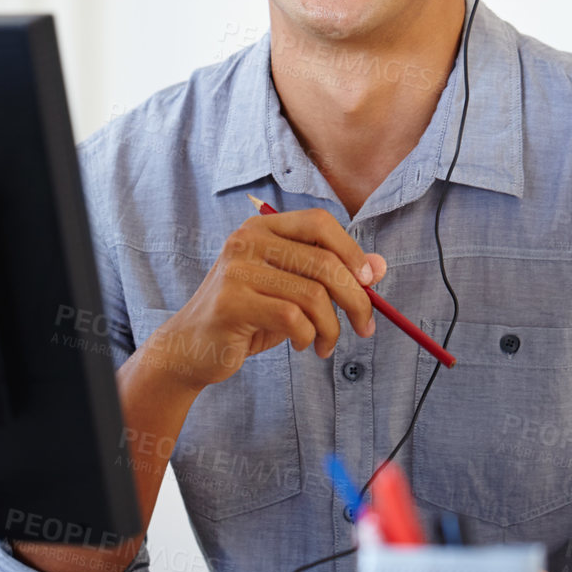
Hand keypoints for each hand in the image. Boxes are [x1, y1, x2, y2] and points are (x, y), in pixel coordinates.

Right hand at [143, 208, 386, 390]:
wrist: (191, 348)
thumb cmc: (247, 317)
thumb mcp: (291, 291)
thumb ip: (330, 275)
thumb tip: (380, 267)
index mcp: (262, 227)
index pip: (319, 223)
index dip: (352, 252)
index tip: (371, 283)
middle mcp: (247, 240)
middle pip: (324, 261)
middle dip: (357, 299)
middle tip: (366, 327)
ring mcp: (236, 270)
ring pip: (313, 295)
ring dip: (331, 328)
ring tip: (324, 344)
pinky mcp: (231, 302)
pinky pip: (293, 319)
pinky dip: (308, 337)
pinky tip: (300, 345)